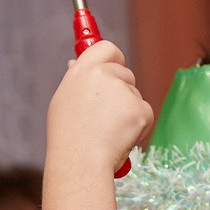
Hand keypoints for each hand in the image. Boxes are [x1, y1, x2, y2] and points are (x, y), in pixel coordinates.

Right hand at [47, 41, 153, 176]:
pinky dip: (138, 126)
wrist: (80, 162)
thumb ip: (77, 81)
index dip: (113, 57)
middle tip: (106, 117)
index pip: (105, 48)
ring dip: (128, 112)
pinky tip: (120, 137)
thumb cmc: (68, 138)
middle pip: (126, 73)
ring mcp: (123, 91)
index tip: (115, 64)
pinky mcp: (139, 109)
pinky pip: (145, 113)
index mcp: (83, 71)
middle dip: (122, 92)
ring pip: (135, 96)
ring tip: (108, 131)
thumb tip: (77, 63)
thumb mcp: (64, 102)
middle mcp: (103, 75)